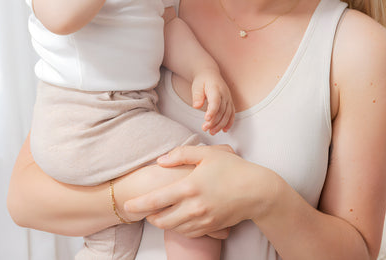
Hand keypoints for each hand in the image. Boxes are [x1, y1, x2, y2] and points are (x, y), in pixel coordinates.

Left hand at [124, 145, 272, 237]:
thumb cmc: (233, 168)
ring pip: (173, 228)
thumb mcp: (207, 153)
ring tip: (157, 213)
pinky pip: (187, 232)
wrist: (258, 191)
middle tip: (142, 208)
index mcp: (189, 187)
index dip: (137, 205)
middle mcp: (194, 207)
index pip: (155, 201)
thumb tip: (160, 161)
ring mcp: (203, 219)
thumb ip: (180, 154)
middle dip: (148, 216)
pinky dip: (178, 226)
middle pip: (161, 219)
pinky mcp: (211, 227)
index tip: (127, 205)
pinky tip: (176, 217)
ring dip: (162, 222)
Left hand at [191, 70, 233, 134]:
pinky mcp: (230, 103)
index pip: (215, 101)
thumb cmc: (202, 81)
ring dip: (220, 125)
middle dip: (214, 121)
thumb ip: (197, 96)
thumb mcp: (196, 86)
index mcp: (216, 89)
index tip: (206, 119)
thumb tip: (196, 106)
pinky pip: (232, 114)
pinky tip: (224, 129)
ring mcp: (228, 99)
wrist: (210, 74)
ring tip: (212, 132)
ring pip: (227, 114)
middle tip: (205, 128)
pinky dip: (229, 123)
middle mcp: (224, 94)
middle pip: (221, 110)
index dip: (212, 111)